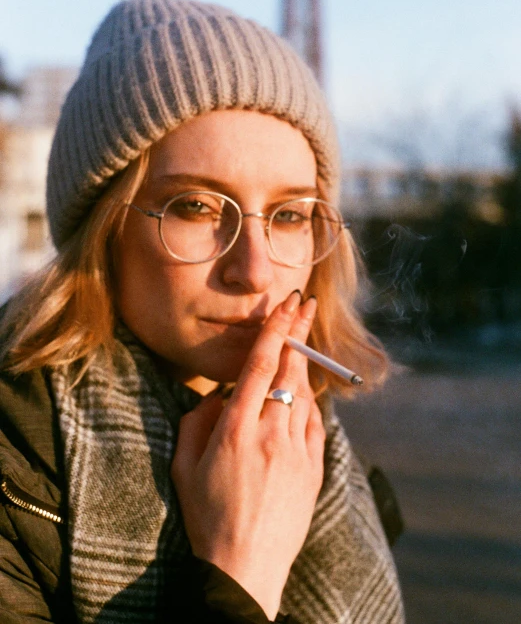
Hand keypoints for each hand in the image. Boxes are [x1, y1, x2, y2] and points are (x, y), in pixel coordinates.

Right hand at [171, 291, 325, 619]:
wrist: (244, 570)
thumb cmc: (206, 518)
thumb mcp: (184, 467)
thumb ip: (197, 421)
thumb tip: (217, 396)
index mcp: (235, 429)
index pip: (260, 365)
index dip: (274, 329)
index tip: (285, 304)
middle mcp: (270, 433)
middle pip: (290, 370)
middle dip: (299, 331)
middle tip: (306, 303)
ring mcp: (297, 452)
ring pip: (306, 395)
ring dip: (303, 366)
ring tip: (301, 344)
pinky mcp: (314, 470)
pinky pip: (317, 425)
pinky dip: (310, 406)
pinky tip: (303, 399)